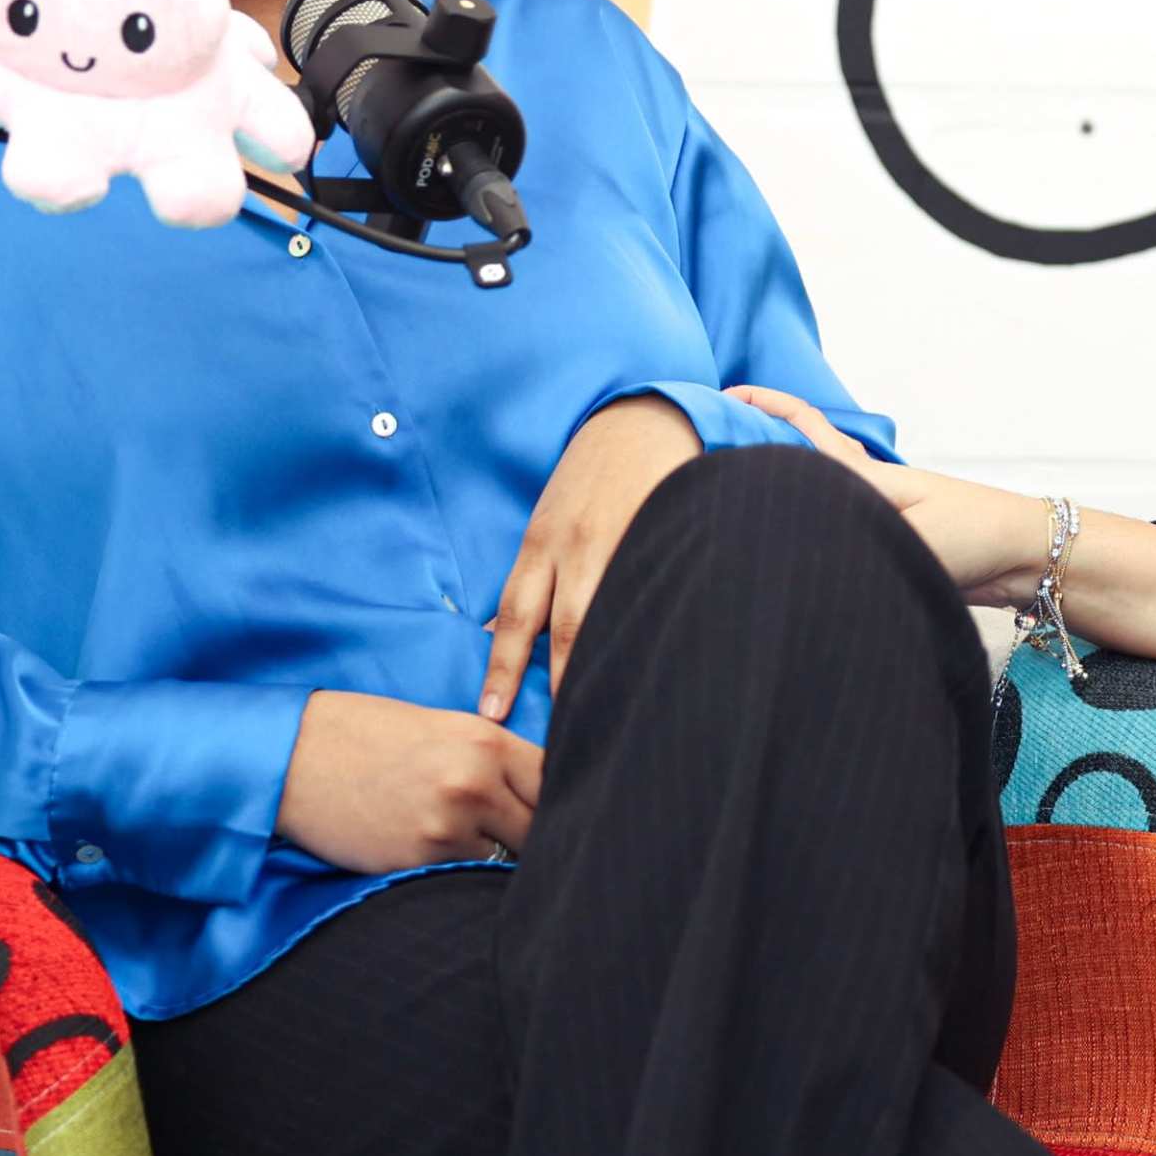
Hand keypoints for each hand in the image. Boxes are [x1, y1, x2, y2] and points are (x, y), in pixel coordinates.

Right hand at [277, 689, 543, 873]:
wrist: (292, 757)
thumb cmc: (366, 734)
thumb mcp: (441, 726)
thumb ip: (493, 755)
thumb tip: (544, 787)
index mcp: (485, 740)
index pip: (556, 778)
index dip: (560, 796)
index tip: (559, 806)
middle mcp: (474, 783)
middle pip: (541, 825)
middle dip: (534, 832)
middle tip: (521, 836)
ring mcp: (447, 826)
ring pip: (505, 858)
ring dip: (496, 856)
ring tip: (472, 843)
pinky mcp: (418, 862)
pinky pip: (463, 876)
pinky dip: (460, 872)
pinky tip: (438, 854)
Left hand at [478, 393, 700, 716]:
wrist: (643, 417)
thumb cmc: (591, 478)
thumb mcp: (549, 520)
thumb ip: (535, 578)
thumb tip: (496, 638)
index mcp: (542, 545)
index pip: (514, 618)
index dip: (501, 668)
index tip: (491, 715)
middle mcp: (576, 548)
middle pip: (562, 631)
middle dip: (558, 687)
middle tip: (558, 739)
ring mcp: (625, 543)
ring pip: (609, 616)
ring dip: (604, 666)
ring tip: (611, 715)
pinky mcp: (664, 536)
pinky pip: (656, 592)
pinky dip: (654, 627)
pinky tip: (663, 661)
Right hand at [726, 385, 1049, 602]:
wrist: (1025, 555)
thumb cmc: (972, 539)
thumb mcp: (909, 541)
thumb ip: (862, 544)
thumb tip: (809, 555)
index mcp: (862, 476)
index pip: (803, 427)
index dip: (764, 405)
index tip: (723, 395)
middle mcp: (863, 488)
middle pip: (797, 457)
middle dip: (753, 448)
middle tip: (705, 451)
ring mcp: (876, 513)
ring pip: (813, 492)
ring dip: (779, 489)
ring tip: (732, 500)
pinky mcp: (888, 542)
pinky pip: (834, 524)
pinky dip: (807, 524)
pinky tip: (790, 543)